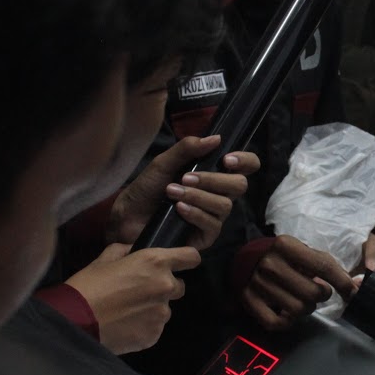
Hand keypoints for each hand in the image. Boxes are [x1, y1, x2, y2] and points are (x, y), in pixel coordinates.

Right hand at [64, 242, 199, 354]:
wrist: (76, 320)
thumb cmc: (89, 285)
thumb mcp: (105, 258)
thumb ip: (127, 250)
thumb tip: (135, 249)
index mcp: (156, 262)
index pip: (191, 257)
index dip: (186, 259)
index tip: (182, 263)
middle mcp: (166, 286)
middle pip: (179, 285)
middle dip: (164, 286)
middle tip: (140, 291)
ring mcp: (162, 313)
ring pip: (165, 308)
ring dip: (153, 307)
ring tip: (127, 310)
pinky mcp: (155, 334)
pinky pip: (156, 327)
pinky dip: (145, 325)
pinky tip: (125, 324)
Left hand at [107, 136, 259, 249]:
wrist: (127, 217)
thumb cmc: (146, 189)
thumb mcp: (163, 163)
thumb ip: (187, 149)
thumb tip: (216, 138)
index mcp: (214, 174)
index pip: (246, 166)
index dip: (245, 160)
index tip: (226, 159)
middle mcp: (219, 195)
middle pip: (240, 185)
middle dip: (214, 180)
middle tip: (186, 177)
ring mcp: (214, 216)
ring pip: (225, 205)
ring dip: (199, 196)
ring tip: (173, 192)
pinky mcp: (205, 237)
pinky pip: (212, 224)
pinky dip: (195, 213)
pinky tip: (178, 208)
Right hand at [242, 235, 358, 330]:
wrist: (246, 260)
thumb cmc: (284, 257)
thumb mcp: (304, 252)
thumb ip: (329, 266)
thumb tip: (356, 285)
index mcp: (286, 246)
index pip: (323, 267)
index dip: (343, 283)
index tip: (352, 292)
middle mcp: (271, 264)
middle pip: (313, 293)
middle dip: (322, 295)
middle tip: (318, 292)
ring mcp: (258, 284)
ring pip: (298, 310)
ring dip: (307, 309)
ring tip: (303, 300)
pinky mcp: (250, 301)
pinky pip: (276, 323)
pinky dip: (288, 322)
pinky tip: (289, 313)